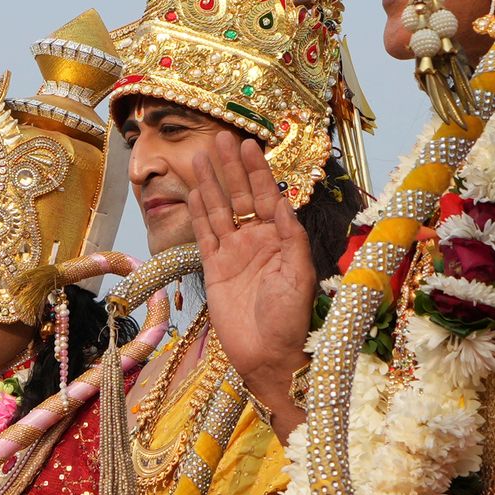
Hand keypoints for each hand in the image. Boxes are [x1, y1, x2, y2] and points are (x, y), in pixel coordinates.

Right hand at [165, 131, 315, 436]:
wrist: (269, 358)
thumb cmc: (291, 320)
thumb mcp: (299, 276)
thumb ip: (291, 238)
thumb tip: (283, 203)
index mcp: (281, 240)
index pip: (267, 196)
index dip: (258, 170)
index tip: (249, 143)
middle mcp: (257, 241)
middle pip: (240, 195)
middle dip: (231, 166)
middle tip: (219, 136)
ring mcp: (234, 253)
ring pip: (219, 209)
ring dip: (211, 182)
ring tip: (200, 155)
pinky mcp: (214, 269)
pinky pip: (204, 234)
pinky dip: (199, 211)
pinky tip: (195, 189)